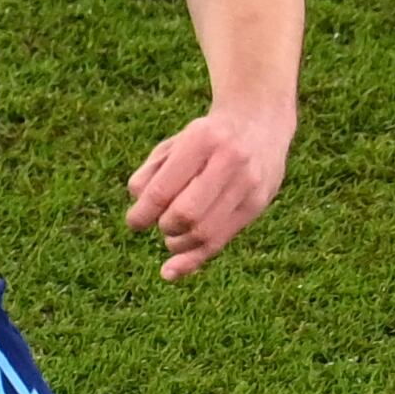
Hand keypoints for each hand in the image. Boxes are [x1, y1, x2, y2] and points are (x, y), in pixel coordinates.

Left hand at [126, 106, 294, 280]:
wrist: (260, 123)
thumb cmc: (205, 138)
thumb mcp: (173, 144)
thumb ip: (149, 174)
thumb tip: (139, 211)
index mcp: (201, 140)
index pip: (163, 191)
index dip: (142, 214)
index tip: (134, 222)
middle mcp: (230, 160)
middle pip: (185, 215)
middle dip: (164, 227)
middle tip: (160, 224)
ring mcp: (249, 184)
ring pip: (205, 233)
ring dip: (178, 244)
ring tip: (172, 236)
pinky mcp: (258, 204)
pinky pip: (222, 241)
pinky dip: (194, 259)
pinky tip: (172, 270)